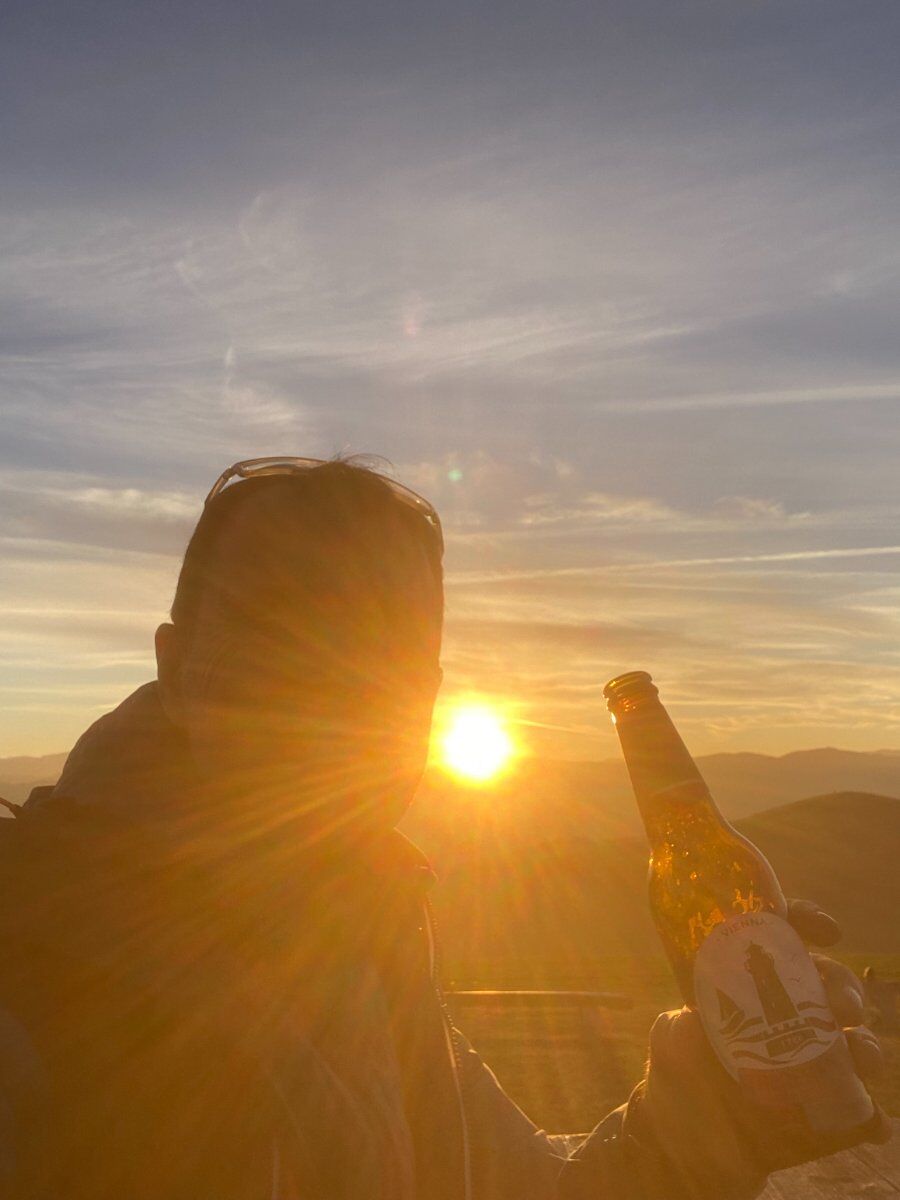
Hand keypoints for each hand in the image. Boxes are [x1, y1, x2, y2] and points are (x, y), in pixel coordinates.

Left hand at [626, 899, 891, 1199]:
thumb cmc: (678, 1073)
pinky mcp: (826, 1110)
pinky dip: (873, 1117)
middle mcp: (792, 1015)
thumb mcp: (673, 1037)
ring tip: (856, 1052)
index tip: (826, 931)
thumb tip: (701, 1023)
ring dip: (866, 1042)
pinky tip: (872, 1121)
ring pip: (858, 1040)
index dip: (809, 922)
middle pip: (833, 983)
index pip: (787, 937)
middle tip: (840, 1004)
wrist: (684, 1140)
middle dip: (845, 985)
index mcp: (757, 984)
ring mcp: (815, 1060)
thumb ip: (685, 1025)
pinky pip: (863, 1114)